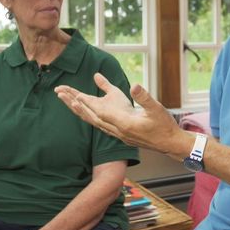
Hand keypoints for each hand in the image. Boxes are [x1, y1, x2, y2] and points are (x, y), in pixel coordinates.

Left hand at [55, 73, 187, 155]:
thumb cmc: (164, 125)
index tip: (74, 94)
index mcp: (125, 124)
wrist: (169, 143)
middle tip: (60, 94)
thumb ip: (144, 97)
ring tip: (67, 101)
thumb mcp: (156, 109)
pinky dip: (90, 117)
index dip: (87, 103)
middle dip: (75, 105)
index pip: (101, 112)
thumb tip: (134, 86)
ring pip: (94, 122)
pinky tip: (86, 112)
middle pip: (92, 117)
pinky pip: (99, 125)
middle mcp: (118, 131)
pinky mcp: (120, 134)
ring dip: (80, 111)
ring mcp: (118, 134)